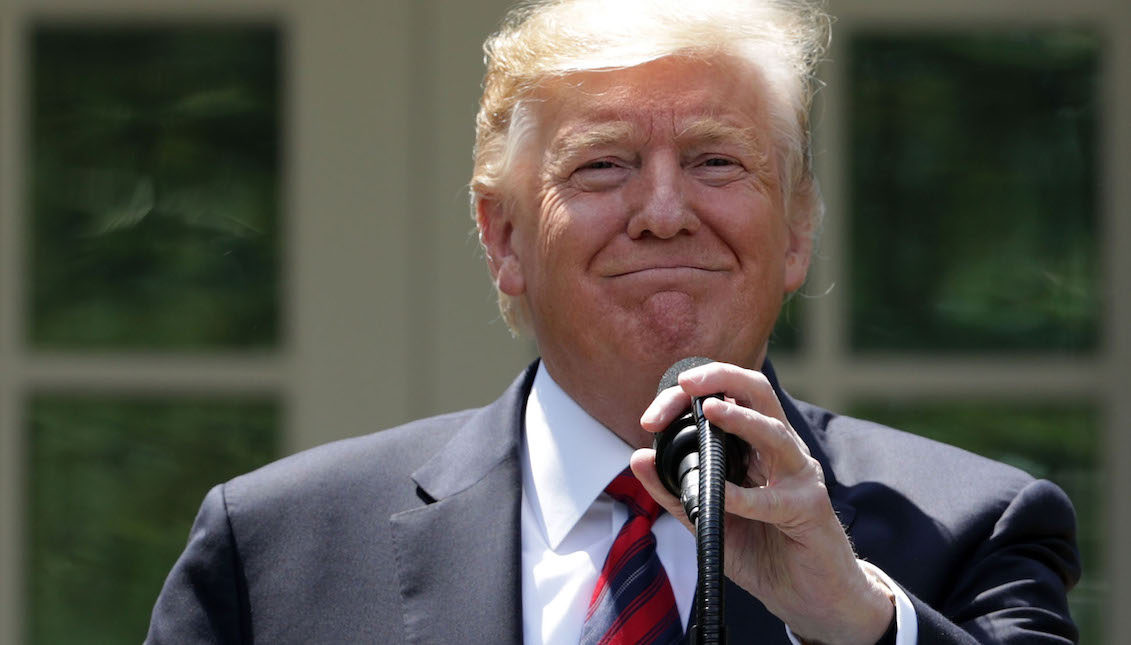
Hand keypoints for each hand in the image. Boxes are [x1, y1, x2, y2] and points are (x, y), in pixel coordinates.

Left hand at [630, 362, 893, 644]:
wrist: (811, 596)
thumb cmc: (764, 551)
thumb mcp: (708, 518)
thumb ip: (674, 491)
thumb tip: (638, 457)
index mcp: (755, 446)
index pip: (725, 398)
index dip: (688, 397)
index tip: (652, 416)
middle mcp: (780, 451)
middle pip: (757, 393)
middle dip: (720, 379)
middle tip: (686, 384)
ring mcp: (799, 476)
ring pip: (774, 433)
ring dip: (741, 420)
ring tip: (710, 412)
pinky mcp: (810, 510)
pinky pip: (775, 499)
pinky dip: (745, 497)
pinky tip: (722, 495)